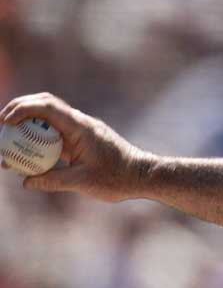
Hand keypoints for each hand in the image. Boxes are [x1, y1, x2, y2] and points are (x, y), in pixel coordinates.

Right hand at [0, 93, 152, 201]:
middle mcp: (80, 123)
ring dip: (27, 126)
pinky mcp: (81, 140)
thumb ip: (53, 181)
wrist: (142, 176)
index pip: (48, 107)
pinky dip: (38, 140)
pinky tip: (26, 156)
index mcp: (81, 127)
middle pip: (45, 105)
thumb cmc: (118, 178)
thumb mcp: (83, 182)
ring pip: (48, 120)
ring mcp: (81, 131)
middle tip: (0, 126)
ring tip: (7, 145)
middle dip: (20, 110)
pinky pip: (55, 135)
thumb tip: (26, 182)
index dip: (23, 109)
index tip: (4, 122)